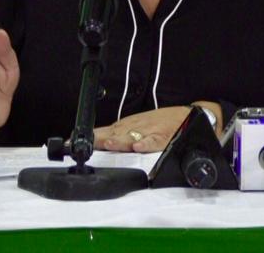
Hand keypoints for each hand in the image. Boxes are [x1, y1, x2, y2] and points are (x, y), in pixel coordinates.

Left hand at [93, 103, 221, 152]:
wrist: (189, 116)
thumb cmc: (162, 123)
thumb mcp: (138, 125)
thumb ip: (120, 134)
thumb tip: (98, 141)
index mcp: (129, 125)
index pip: (106, 130)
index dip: (90, 136)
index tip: (74, 142)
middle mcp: (136, 127)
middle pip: (115, 133)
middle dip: (101, 139)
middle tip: (88, 144)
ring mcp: (150, 131)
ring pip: (132, 136)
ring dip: (120, 140)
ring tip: (109, 144)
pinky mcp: (164, 136)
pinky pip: (154, 140)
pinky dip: (147, 143)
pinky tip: (139, 146)